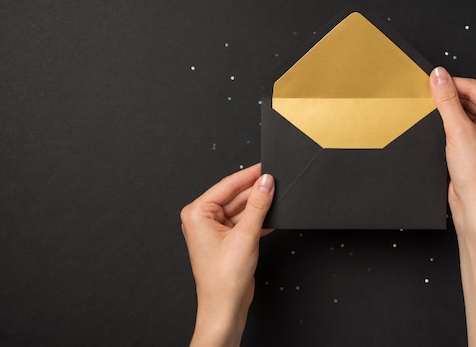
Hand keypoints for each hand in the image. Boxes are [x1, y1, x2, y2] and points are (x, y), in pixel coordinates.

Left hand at [180, 163, 274, 346]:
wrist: (226, 307)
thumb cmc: (223, 279)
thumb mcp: (245, 235)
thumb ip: (258, 205)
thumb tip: (266, 183)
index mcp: (197, 213)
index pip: (227, 185)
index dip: (249, 176)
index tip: (266, 167)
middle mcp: (203, 219)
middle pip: (235, 196)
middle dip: (256, 191)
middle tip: (277, 182)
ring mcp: (215, 230)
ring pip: (242, 209)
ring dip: (259, 206)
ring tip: (278, 198)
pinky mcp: (227, 240)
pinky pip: (244, 221)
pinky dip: (258, 219)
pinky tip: (273, 216)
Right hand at [430, 67, 475, 346]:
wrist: (475, 206)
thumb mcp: (457, 131)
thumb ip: (446, 100)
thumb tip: (439, 76)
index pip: (474, 87)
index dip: (450, 84)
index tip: (429, 81)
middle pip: (470, 97)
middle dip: (448, 99)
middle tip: (427, 99)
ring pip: (465, 110)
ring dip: (448, 112)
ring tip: (432, 116)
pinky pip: (463, 123)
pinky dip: (450, 123)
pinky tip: (439, 128)